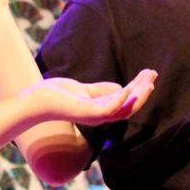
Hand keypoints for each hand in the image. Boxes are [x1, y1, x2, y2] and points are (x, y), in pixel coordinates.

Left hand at [22, 69, 155, 126]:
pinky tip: (128, 90)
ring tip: (148, 84)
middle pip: (129, 106)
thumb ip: (101, 90)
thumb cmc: (57, 94)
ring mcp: (93, 116)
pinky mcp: (85, 113)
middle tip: (153, 75)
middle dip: (143, 91)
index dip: (139, 88)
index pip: (127, 101)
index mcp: (101, 109)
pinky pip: (107, 110)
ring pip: (123, 110)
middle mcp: (100, 115)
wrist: (36, 100)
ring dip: (137, 97)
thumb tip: (121, 87)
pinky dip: (119, 102)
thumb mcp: (84, 90)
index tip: (149, 74)